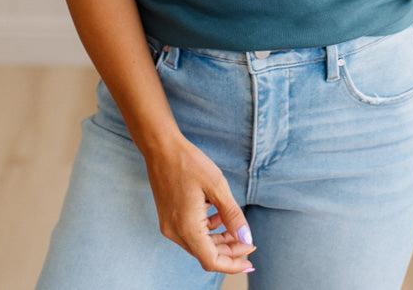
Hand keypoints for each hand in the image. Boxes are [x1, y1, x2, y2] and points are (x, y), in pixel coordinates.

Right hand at [144, 135, 256, 273]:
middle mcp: (175, 232)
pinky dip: (207, 230)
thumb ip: (232, 215)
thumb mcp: (217, 186)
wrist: (162, 148)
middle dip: (229, 251)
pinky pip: (191, 233)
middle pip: (205, 254)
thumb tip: (246, 238)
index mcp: (187, 228)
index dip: (232, 263)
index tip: (250, 257)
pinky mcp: (168, 217)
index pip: (211, 261)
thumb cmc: (189, 163)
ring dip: (219, 240)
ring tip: (236, 228)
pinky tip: (218, 215)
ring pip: (198, 244)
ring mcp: (169, 225)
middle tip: (248, 241)